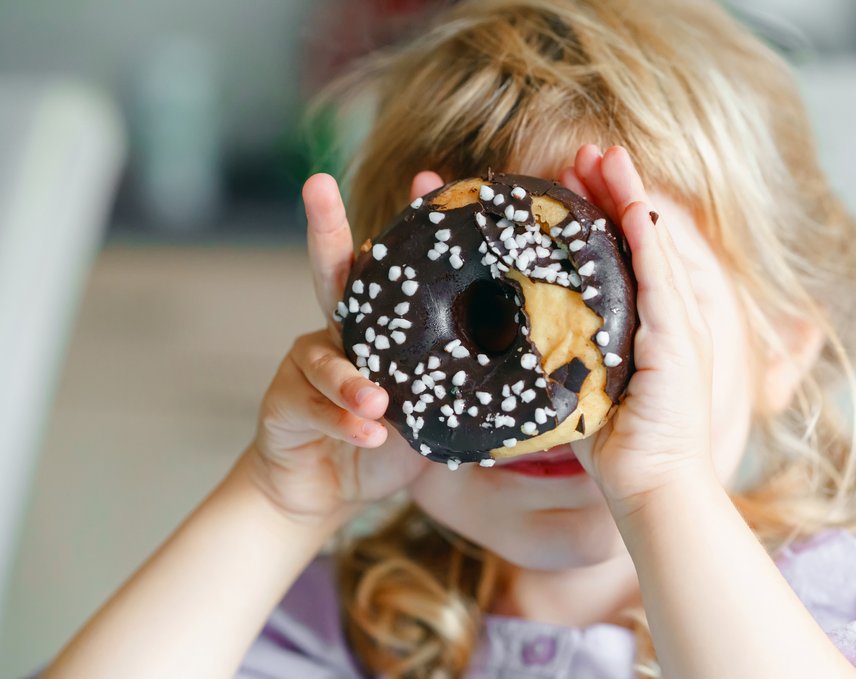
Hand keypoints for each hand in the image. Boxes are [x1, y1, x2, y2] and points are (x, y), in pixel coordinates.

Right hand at [245, 172, 444, 522]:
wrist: (324, 489)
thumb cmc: (385, 443)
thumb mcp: (433, 414)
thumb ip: (461, 390)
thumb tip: (533, 372)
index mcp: (378, 330)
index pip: (395, 272)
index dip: (409, 225)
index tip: (427, 178)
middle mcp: (338, 334)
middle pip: (331, 273)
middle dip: (326, 226)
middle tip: (318, 185)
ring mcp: (305, 364)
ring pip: (323, 356)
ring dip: (351, 378)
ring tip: (376, 402)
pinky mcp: (283, 402)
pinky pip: (315, 407)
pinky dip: (343, 423)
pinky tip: (368, 435)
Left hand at [559, 145, 716, 512]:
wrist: (653, 487)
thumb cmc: (616, 444)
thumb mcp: (584, 384)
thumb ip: (566, 351)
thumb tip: (518, 332)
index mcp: (648, 322)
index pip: (627, 251)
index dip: (603, 210)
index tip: (572, 179)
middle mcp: (670, 315)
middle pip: (641, 234)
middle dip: (613, 188)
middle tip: (583, 152)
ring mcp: (680, 325)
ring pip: (652, 243)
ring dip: (627, 195)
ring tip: (601, 155)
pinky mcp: (679, 341)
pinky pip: (660, 277)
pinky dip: (644, 236)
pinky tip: (628, 201)